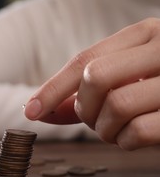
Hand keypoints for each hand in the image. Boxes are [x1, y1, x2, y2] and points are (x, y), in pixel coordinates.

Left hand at [24, 18, 159, 149]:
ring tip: (117, 129)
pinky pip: (140, 131)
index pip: (85, 59)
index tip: (30, 112)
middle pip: (95, 77)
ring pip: (117, 105)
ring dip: (105, 130)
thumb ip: (87, 92)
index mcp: (146, 34)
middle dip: (84, 108)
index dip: (51, 88)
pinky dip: (127, 142)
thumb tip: (40, 111)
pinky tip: (136, 137)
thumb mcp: (128, 78)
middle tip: (95, 120)